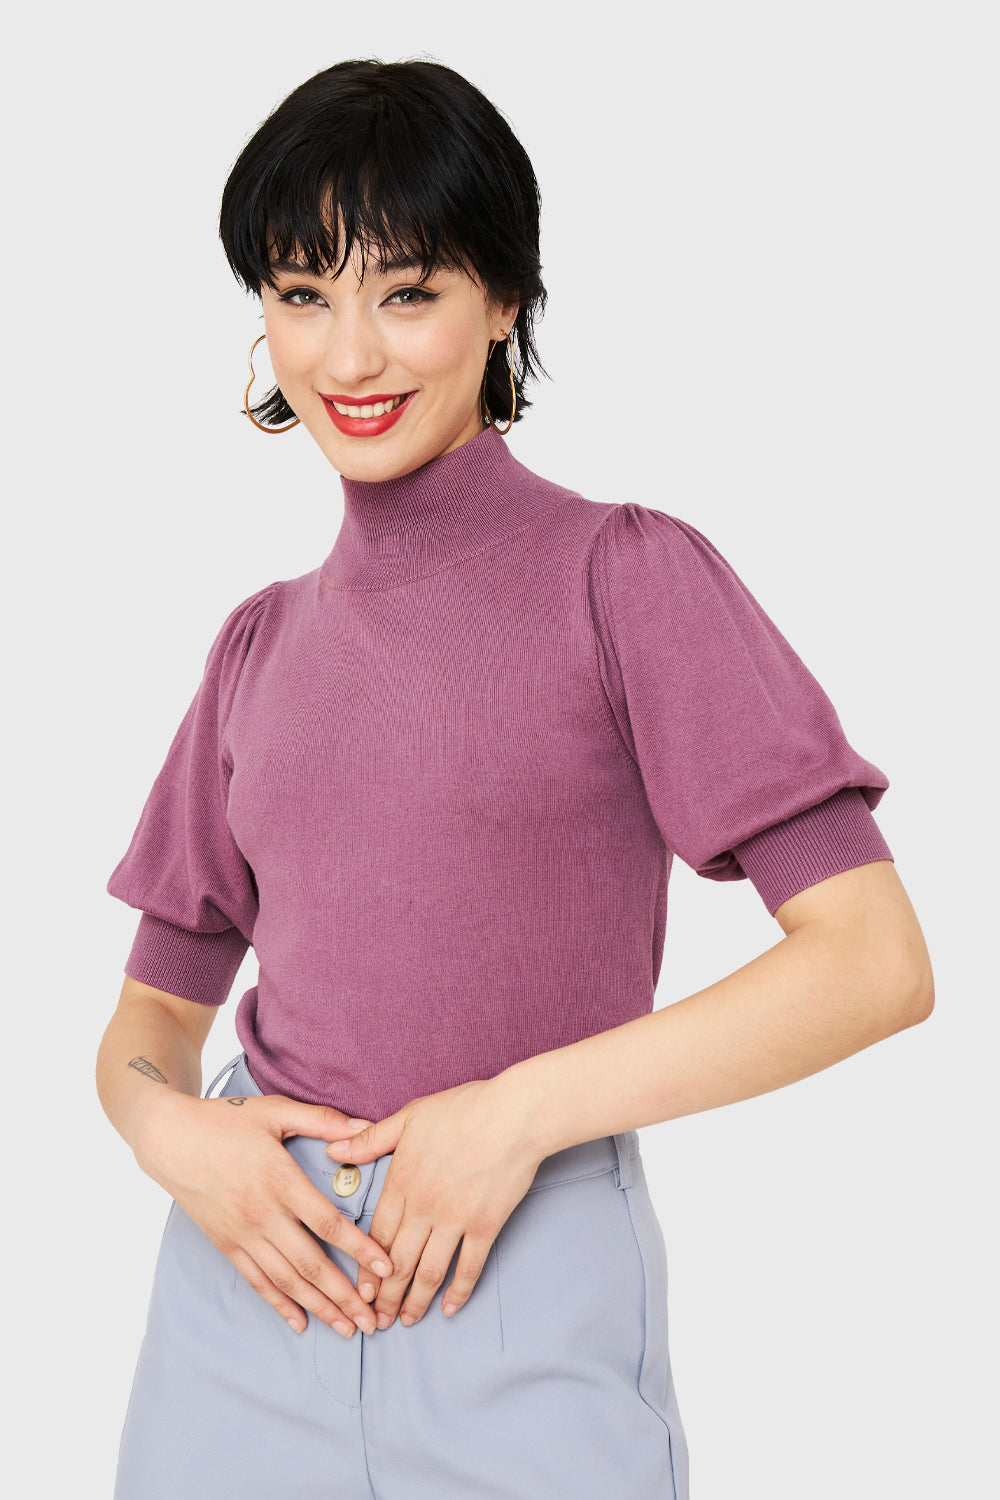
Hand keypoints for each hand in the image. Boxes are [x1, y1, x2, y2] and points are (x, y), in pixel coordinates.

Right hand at [133, 1090, 394, 1337]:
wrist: (170, 1140)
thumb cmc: (225, 1121)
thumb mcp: (275, 1111)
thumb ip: (322, 1120)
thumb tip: (365, 1126)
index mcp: (281, 1180)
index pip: (328, 1223)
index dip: (360, 1249)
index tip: (387, 1268)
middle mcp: (263, 1215)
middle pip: (311, 1264)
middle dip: (345, 1295)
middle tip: (373, 1319)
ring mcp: (243, 1234)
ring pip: (286, 1280)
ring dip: (319, 1307)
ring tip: (346, 1328)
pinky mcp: (226, 1244)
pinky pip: (256, 1281)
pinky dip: (279, 1304)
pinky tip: (300, 1322)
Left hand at [324, 1077, 542, 1328]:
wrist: (513, 1114)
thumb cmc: (463, 1108)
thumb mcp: (409, 1117)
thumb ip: (370, 1140)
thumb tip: (333, 1149)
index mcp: (401, 1182)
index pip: (375, 1236)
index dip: (365, 1268)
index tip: (359, 1290)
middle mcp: (423, 1208)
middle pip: (397, 1262)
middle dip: (385, 1296)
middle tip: (376, 1321)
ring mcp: (454, 1220)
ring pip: (428, 1272)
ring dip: (415, 1301)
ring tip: (407, 1321)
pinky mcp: (485, 1226)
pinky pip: (468, 1267)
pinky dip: (458, 1292)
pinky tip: (450, 1309)